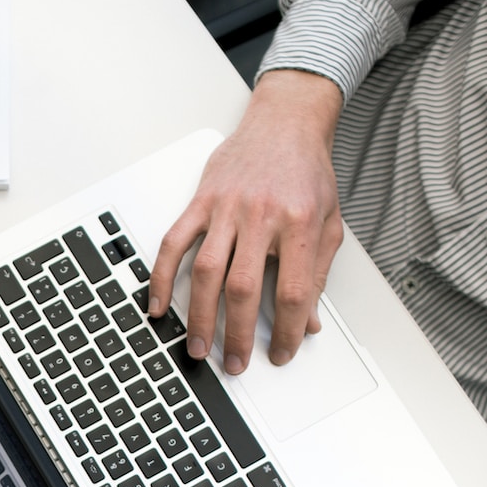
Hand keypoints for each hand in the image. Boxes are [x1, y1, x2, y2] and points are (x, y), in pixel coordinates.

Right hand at [151, 70, 344, 373]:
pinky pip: (174, 243)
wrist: (285, 123)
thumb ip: (317, 273)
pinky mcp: (201, 201)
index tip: (282, 352)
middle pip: (244, 288)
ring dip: (200, 315)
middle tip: (235, 363)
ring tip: (198, 346)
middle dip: (238, 334)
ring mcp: (226, 208)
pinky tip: (158, 304)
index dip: (288, 330)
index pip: (292, 290)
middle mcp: (261, 215)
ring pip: (206, 271)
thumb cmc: (307, 172)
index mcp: (299, 223)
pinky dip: (162, 276)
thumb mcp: (328, 223)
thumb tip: (309, 321)